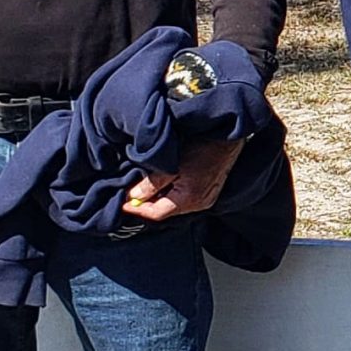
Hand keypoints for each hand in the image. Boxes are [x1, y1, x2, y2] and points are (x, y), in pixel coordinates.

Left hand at [124, 134, 245, 223]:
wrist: (227, 137)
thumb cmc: (202, 147)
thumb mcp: (171, 164)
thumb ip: (152, 184)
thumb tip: (134, 196)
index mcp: (189, 199)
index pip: (156, 213)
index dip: (137, 209)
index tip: (122, 203)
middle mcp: (199, 204)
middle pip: (165, 211)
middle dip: (146, 204)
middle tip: (130, 195)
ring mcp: (205, 199)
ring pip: (174, 205)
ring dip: (158, 199)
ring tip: (144, 188)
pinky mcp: (208, 193)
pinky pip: (184, 199)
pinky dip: (171, 194)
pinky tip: (164, 184)